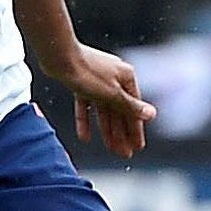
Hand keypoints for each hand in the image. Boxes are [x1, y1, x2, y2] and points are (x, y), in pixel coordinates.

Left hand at [50, 43, 155, 157]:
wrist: (58, 56)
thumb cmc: (87, 72)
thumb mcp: (111, 93)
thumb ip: (130, 106)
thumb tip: (152, 114)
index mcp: (126, 77)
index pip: (134, 108)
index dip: (136, 130)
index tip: (137, 147)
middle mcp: (114, 77)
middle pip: (119, 111)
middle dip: (121, 134)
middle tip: (124, 154)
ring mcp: (97, 80)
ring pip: (103, 110)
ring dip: (106, 130)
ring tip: (110, 148)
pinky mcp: (81, 82)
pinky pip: (86, 106)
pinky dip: (86, 120)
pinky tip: (84, 137)